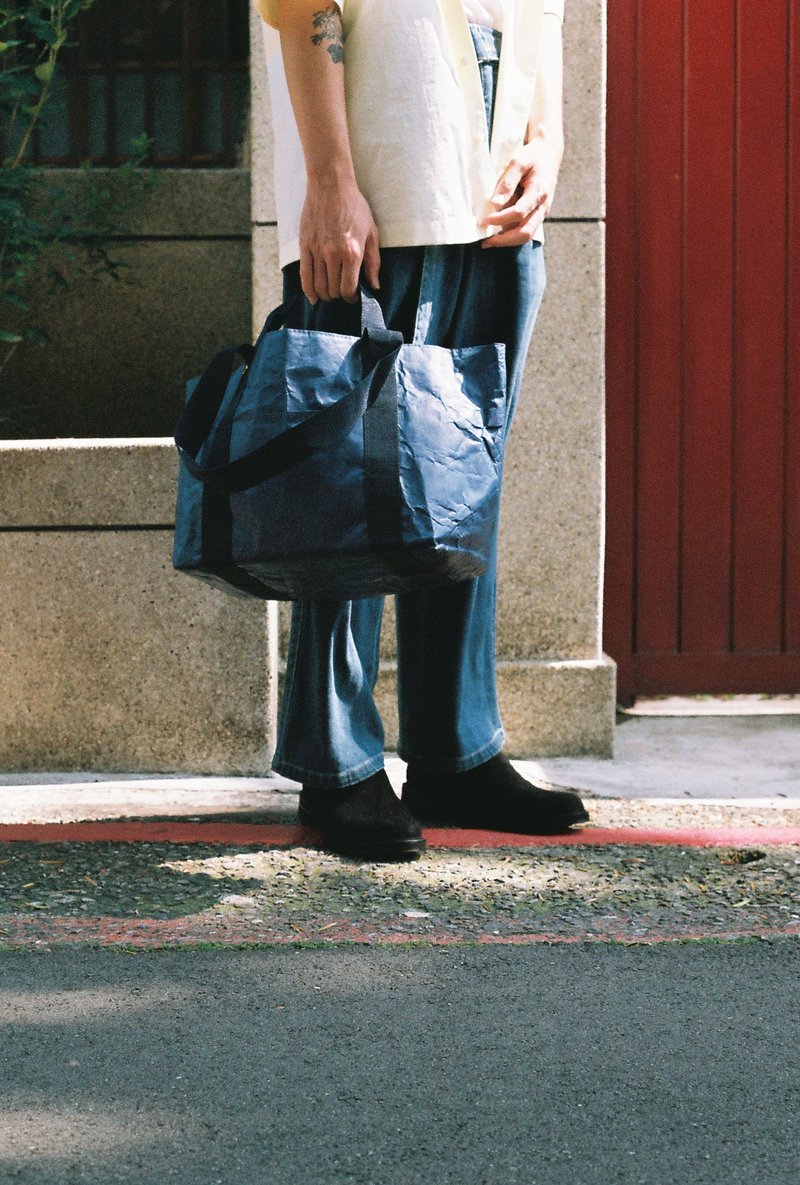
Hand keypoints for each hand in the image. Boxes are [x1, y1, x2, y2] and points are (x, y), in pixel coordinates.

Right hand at [299, 175, 380, 302]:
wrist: (330, 185)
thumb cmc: (354, 207)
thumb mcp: (371, 233)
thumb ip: (373, 262)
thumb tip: (375, 286)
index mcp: (352, 253)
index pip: (349, 289)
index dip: (352, 298)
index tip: (354, 296)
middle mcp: (333, 255)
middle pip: (333, 290)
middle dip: (339, 296)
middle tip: (342, 292)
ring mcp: (317, 251)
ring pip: (319, 286)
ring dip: (326, 294)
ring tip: (331, 293)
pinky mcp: (304, 246)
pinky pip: (304, 275)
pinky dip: (309, 291)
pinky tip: (314, 298)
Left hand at [478, 136, 561, 247]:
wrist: (548, 155)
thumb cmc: (532, 156)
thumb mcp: (518, 161)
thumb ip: (507, 182)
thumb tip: (495, 203)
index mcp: (539, 191)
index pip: (519, 212)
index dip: (500, 218)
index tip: (484, 220)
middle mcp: (542, 206)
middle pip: (525, 232)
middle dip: (504, 240)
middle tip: (485, 242)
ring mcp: (541, 212)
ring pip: (526, 235)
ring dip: (507, 241)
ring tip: (488, 241)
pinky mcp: (537, 215)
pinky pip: (526, 230)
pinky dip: (511, 236)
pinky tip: (497, 234)